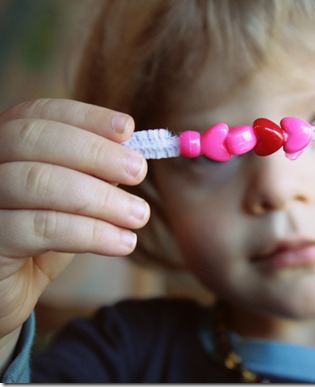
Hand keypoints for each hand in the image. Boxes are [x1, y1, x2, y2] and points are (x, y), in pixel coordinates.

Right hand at [0, 99, 148, 338]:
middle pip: (33, 139)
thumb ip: (94, 173)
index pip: (38, 114)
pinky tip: (122, 243)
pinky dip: (91, 232)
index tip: (128, 129)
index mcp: (4, 145)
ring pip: (38, 182)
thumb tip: (134, 153)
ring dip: (101, 197)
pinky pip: (40, 228)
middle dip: (96, 153)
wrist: (7, 291)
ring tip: (140, 215)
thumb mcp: (72, 199)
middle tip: (139, 172)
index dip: (86, 117)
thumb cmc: (41, 236)